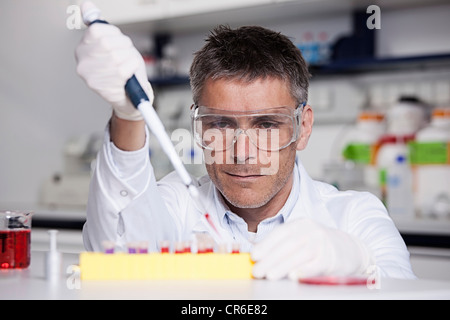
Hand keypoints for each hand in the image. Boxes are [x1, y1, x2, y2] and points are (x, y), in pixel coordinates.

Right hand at [75, 23, 152, 120]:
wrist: (130, 99)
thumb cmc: (122, 71)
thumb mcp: (110, 45)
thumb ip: (99, 26)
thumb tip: (86, 4)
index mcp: (81, 51)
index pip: (96, 30)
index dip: (113, 34)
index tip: (116, 43)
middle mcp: (83, 64)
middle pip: (108, 41)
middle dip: (123, 45)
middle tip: (124, 55)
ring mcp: (94, 75)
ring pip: (118, 53)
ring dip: (129, 56)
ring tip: (127, 65)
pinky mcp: (108, 85)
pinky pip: (126, 64)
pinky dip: (133, 66)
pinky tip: (130, 73)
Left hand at [251, 219, 372, 279]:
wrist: (347, 249)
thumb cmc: (316, 244)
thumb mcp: (299, 237)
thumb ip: (279, 243)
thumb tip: (253, 250)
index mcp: (300, 224)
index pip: (280, 233)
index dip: (266, 244)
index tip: (254, 255)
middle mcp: (312, 231)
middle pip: (288, 245)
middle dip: (270, 259)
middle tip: (257, 271)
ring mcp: (323, 244)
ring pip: (300, 255)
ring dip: (283, 266)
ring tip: (270, 276)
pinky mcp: (331, 259)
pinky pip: (315, 265)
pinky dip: (304, 271)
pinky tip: (293, 276)